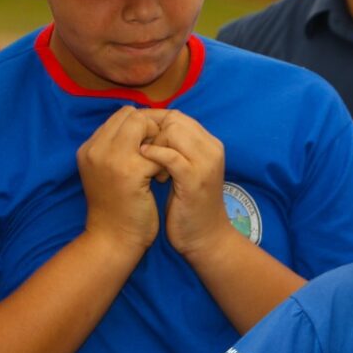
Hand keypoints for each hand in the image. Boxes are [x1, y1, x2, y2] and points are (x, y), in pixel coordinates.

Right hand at [78, 106, 163, 252]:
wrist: (113, 241)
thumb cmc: (118, 209)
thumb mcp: (110, 173)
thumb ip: (119, 149)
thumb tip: (143, 124)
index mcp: (89, 148)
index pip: (121, 115)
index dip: (143, 126)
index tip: (151, 149)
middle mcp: (95, 148)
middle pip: (132, 115)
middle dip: (152, 130)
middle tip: (158, 156)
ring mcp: (110, 158)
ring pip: (143, 126)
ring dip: (158, 143)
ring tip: (159, 168)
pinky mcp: (129, 171)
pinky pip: (156, 151)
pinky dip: (164, 163)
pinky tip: (162, 180)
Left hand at [138, 109, 233, 259]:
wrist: (204, 237)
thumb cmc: (188, 204)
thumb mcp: (183, 169)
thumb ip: (173, 147)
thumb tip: (144, 128)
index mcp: (209, 143)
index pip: (176, 115)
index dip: (152, 124)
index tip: (139, 144)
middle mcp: (212, 148)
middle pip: (174, 118)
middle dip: (150, 132)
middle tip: (142, 155)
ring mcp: (205, 163)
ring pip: (172, 131)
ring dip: (152, 144)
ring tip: (147, 166)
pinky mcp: (195, 179)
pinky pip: (169, 155)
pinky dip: (153, 156)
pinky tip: (143, 167)